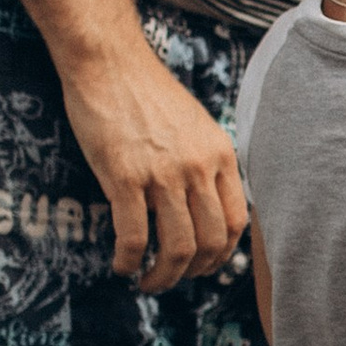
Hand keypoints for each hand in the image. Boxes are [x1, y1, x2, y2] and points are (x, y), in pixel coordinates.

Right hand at [60, 38, 248, 289]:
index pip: (236, 222)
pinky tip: (121, 265)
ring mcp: (163, 173)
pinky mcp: (124, 176)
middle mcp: (199, 167)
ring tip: (147, 282)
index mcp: (220, 155)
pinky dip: (129, 261)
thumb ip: (205, 163)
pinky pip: (134, 237)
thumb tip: (202, 206)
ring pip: (177, 247)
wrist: (109, 62)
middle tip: (173, 279)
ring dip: (163, 277)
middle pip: (210, 242)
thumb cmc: (146, 93)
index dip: (221, 254)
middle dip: (193, 272)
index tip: (203, 265)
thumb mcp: (195, 126)